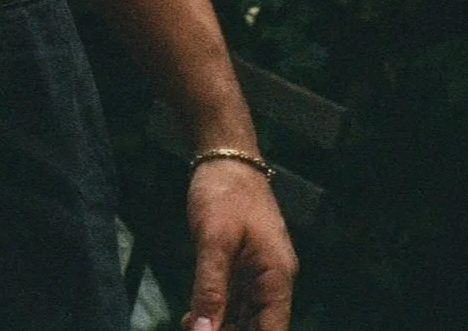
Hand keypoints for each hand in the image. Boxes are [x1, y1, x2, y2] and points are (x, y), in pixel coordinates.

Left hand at [182, 160, 297, 330]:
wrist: (224, 154)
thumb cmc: (224, 191)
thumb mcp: (213, 241)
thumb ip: (210, 290)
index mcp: (277, 276)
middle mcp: (273, 279)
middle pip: (258, 325)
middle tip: (196, 330)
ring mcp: (259, 271)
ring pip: (245, 315)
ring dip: (220, 324)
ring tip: (191, 325)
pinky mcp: (243, 263)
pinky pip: (235, 297)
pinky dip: (217, 308)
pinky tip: (194, 315)